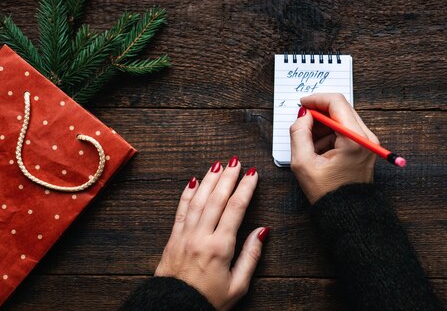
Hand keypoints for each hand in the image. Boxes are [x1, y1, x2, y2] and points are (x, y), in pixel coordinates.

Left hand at [155, 157, 268, 310]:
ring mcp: (184, 236)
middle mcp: (201, 237)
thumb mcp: (238, 285)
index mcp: (220, 247)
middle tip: (236, 161)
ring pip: (198, 200)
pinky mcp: (173, 239)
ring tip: (218, 165)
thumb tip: (262, 232)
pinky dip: (187, 194)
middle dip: (228, 177)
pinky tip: (193, 181)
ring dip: (209, 180)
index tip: (252, 174)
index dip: (245, 188)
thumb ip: (251, 256)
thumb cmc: (207, 301)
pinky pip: (181, 210)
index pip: (235, 208)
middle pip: (216, 198)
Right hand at [289, 93, 377, 202]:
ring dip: (323, 126)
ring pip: (342, 119)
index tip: (302, 104)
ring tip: (310, 146)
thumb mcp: (303, 163)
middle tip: (302, 125)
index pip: (336, 102)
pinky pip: (346, 130)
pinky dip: (330, 134)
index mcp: (354, 139)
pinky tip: (320, 151)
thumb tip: (303, 115)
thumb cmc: (327, 193)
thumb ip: (299, 133)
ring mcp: (368, 142)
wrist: (347, 215)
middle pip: (340, 108)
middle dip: (318, 114)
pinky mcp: (365, 147)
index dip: (316, 99)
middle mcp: (366, 137)